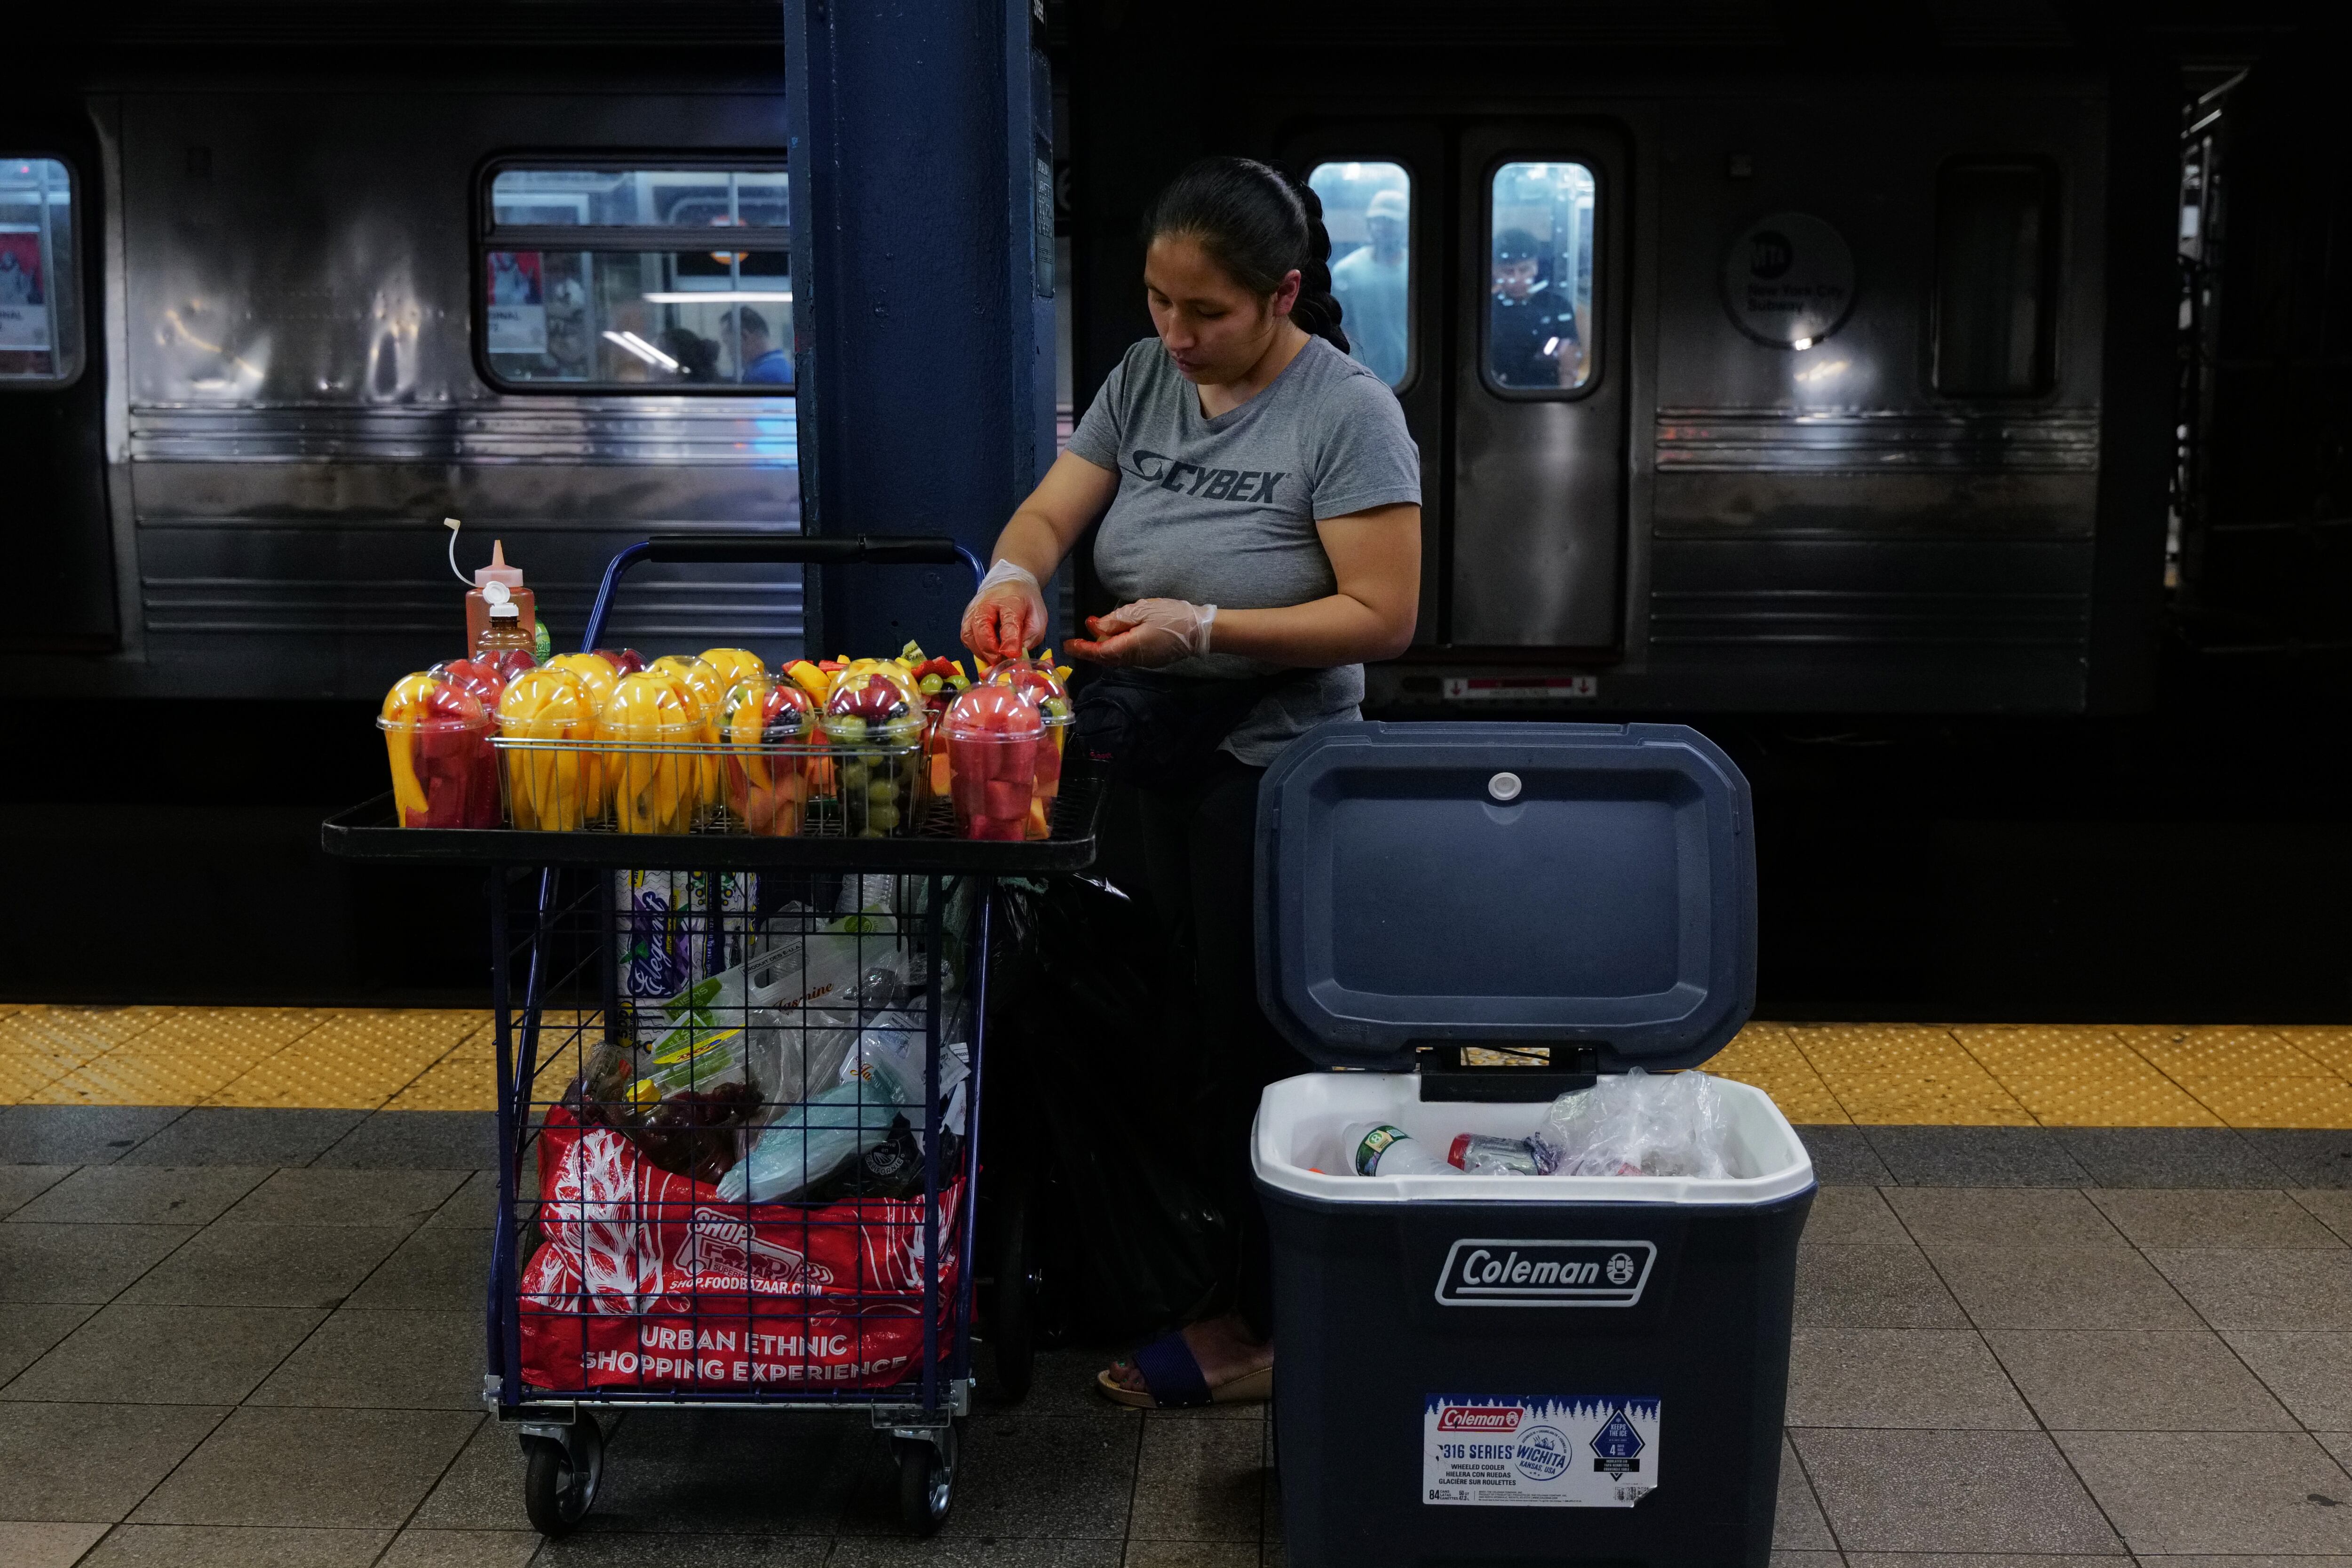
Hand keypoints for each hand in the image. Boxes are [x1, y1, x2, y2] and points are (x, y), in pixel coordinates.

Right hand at [961, 560, 1045, 659]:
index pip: (1008, 623)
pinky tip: (987, 651)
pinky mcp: (966, 619)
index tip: (1013, 655)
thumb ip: (1033, 635)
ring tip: (995, 659)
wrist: (1008, 582)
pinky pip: (966, 639)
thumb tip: (1020, 652)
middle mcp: (986, 604)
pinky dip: (976, 649)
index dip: (1010, 642)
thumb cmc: (1023, 600)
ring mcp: (972, 611)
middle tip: (1002, 662)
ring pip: (969, 637)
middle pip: (982, 631)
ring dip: (982, 653)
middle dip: (991, 652)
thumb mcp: (1038, 616)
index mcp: (1010, 601)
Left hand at [1064, 598, 1215, 668]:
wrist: (1201, 630)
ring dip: (1103, 647)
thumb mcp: (1142, 611)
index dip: (1082, 649)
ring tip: (1097, 630)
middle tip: (1080, 635)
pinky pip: (1126, 656)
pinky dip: (1116, 647)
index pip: (1099, 652)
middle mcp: (1134, 659)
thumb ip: (1117, 620)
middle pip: (1105, 658)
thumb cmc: (1172, 616)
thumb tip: (1096, 627)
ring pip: (1116, 658)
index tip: (1068, 644)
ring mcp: (1143, 661)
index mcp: (1130, 647)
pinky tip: (1116, 635)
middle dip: (1090, 648)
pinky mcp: (1151, 659)